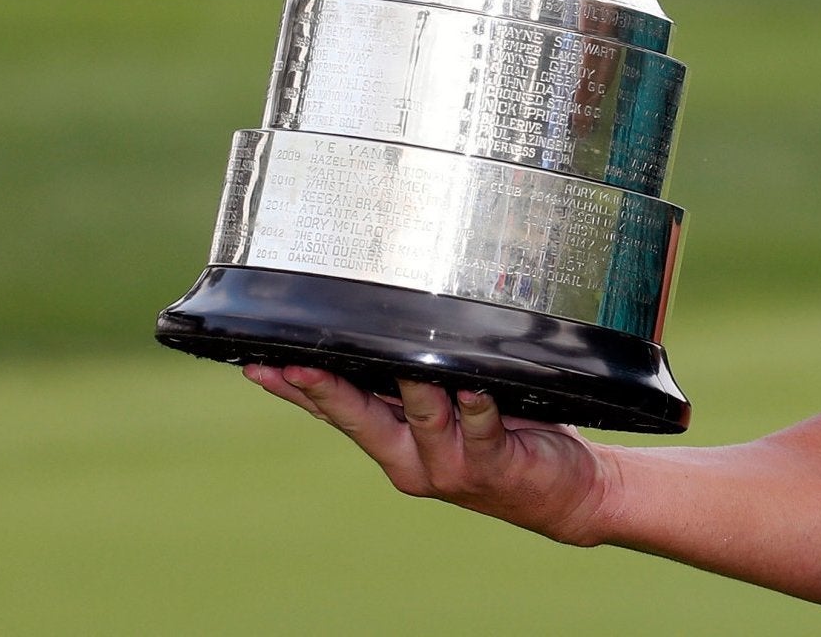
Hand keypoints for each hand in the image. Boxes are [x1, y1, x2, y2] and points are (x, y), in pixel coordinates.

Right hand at [245, 365, 618, 543]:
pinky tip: (474, 387)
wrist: (563, 491)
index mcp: (392, 444)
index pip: (334, 412)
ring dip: (409, 385)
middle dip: (326, 389)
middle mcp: (412, 459)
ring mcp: (451, 464)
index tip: (257, 362)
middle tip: (294, 362)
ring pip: (420, 416)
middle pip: (360, 418)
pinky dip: (477, 407)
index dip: (294, 389)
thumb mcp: (444, 411)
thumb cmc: (501, 436)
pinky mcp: (494, 462)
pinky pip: (482, 428)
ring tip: (396, 354)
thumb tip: (383, 328)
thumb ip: (414, 383)